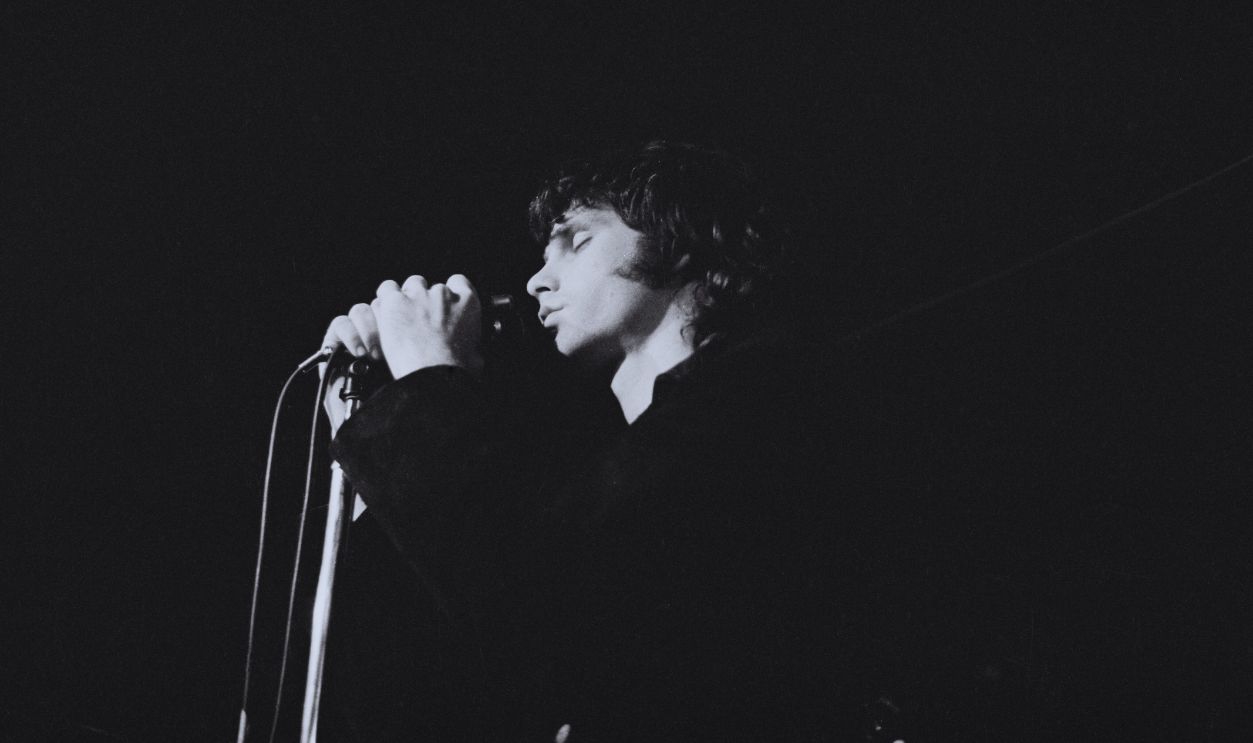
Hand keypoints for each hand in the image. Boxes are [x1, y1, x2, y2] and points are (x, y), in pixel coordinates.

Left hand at [322, 273, 483, 379]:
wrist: (433, 375)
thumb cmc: (456, 370)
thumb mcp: (475, 356)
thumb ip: (472, 345)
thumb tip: (473, 354)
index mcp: (468, 303)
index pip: (458, 282)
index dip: (450, 292)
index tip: (444, 305)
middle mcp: (443, 294)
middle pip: (431, 286)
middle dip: (425, 301)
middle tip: (420, 321)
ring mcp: (418, 296)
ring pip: (409, 285)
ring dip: (406, 298)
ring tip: (401, 319)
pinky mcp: (395, 302)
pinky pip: (386, 290)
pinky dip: (385, 302)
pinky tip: (386, 317)